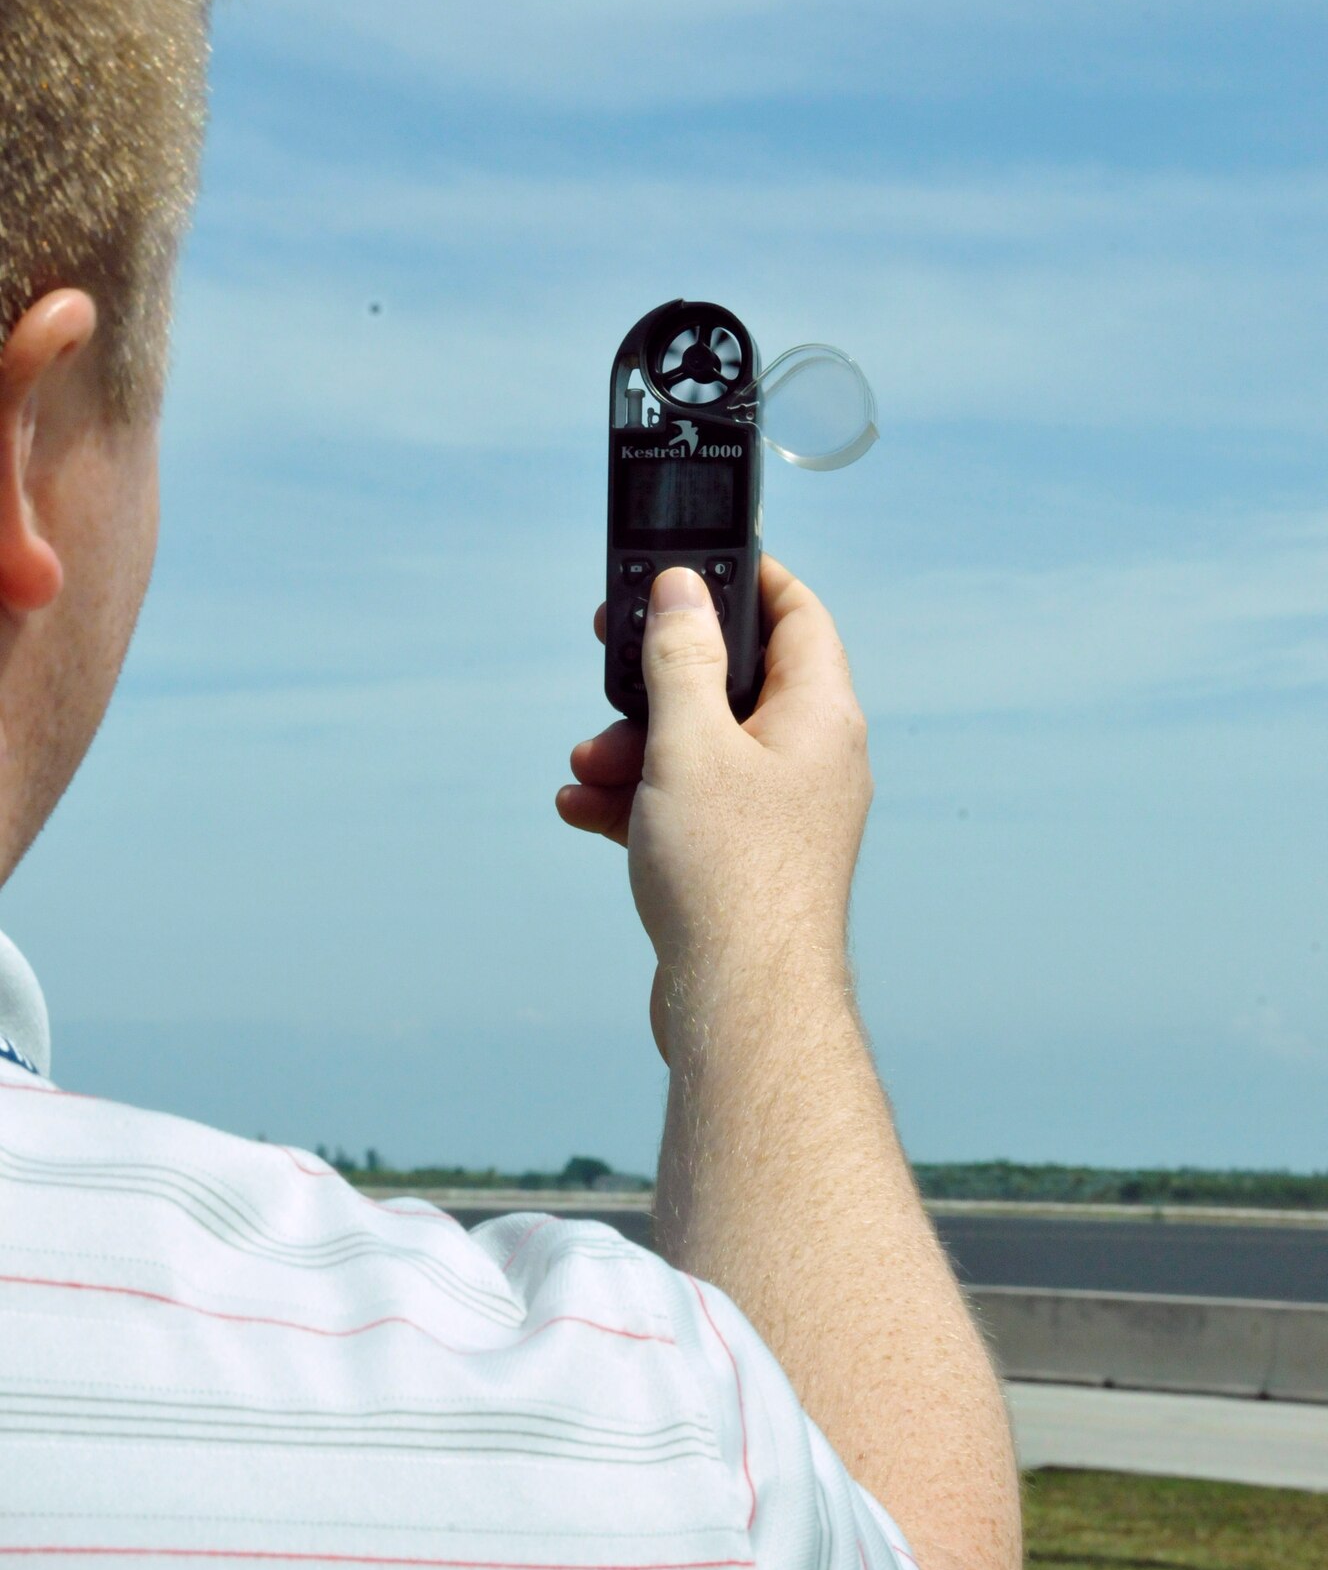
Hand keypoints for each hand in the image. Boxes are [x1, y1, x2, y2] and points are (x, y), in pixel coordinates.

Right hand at [556, 557, 872, 1046]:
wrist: (741, 1006)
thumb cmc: (730, 874)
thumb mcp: (689, 744)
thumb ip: (681, 656)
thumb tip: (683, 588)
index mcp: (819, 716)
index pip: (797, 615)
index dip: (748, 578)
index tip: (690, 563)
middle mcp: (811, 760)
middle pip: (735, 683)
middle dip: (661, 678)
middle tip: (611, 658)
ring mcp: (781, 815)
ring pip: (703, 749)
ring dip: (636, 746)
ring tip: (586, 764)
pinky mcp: (745, 862)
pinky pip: (689, 807)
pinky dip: (639, 800)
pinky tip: (583, 810)